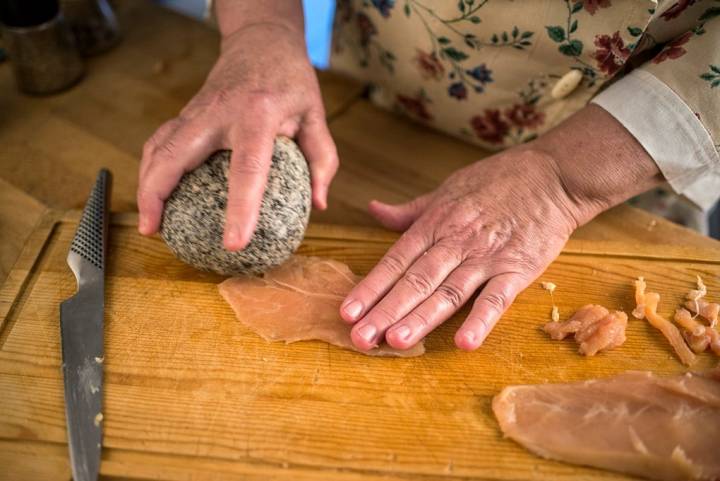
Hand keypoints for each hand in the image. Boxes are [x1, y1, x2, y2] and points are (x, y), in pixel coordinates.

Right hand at [137, 17, 337, 249]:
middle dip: (157, 194)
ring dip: (146, 184)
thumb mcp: (316, 115)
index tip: (233, 243)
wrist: (261, 41)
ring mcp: (196, 110)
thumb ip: (322, 160)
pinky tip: (153, 194)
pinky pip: (160, 141)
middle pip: (175, 154)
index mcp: (257, 115)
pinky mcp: (186, 113)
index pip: (246, 170)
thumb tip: (318, 204)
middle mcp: (218, 112)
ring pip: (159, 147)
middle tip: (154, 231)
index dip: (239, 209)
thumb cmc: (291, 80)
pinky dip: (151, 168)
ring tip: (149, 222)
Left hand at [340, 105, 662, 350]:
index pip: (395, 260)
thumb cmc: (496, 181)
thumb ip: (409, 211)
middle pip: (415, 281)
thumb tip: (373, 209)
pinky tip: (464, 343)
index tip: (347, 311)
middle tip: (360, 338)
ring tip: (396, 342)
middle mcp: (455, 242)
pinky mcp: (517, 269)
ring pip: (448, 292)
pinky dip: (481, 320)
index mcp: (435, 224)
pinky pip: (496, 298)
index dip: (370, 287)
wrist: (552, 175)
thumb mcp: (446, 190)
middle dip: (385, 311)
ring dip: (421, 318)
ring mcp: (486, 257)